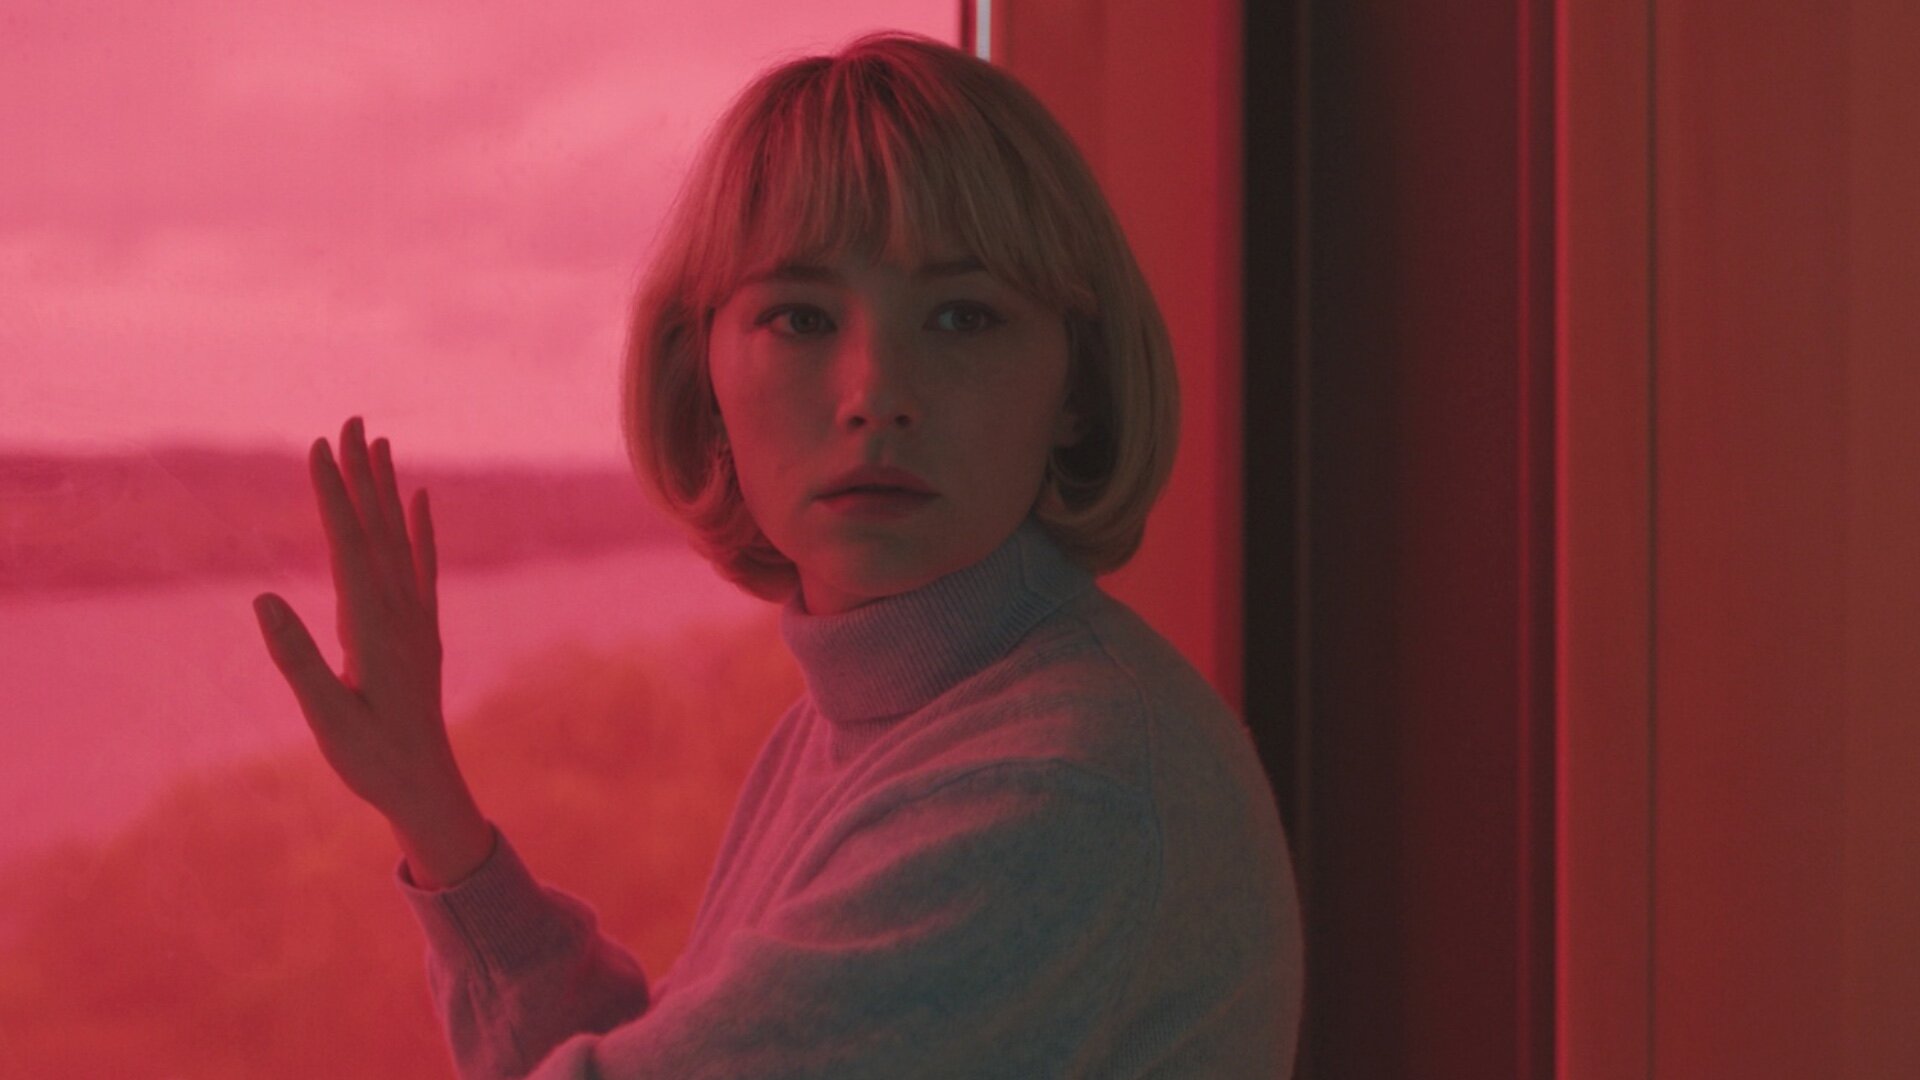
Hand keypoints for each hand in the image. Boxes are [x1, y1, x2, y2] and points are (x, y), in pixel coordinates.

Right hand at [253, 416, 472, 834]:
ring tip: (379, 442)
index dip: (334, 497)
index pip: (349, 547)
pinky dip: (421, 529)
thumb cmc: (371, 760)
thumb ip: (296, 661)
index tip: (320, 448)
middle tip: (351, 419)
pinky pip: (423, 567)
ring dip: (386, 490)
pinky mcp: (422, 631)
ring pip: (400, 539)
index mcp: (374, 629)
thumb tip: (264, 601)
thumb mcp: (326, 718)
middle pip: (377, 530)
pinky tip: (420, 498)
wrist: (427, 787)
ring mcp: (415, 619)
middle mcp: (401, 613)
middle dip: (361, 474)